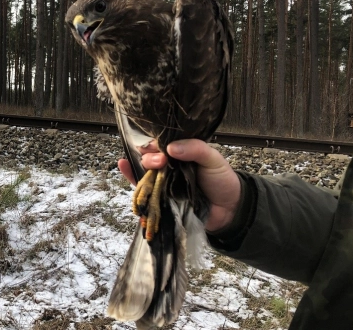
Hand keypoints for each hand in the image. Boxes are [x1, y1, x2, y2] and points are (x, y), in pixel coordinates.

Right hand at [118, 139, 240, 232]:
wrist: (229, 210)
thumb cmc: (222, 181)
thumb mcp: (213, 159)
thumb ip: (195, 149)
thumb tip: (171, 147)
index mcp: (180, 152)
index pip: (162, 142)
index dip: (157, 143)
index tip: (162, 149)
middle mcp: (169, 165)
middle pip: (150, 155)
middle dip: (151, 156)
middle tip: (161, 161)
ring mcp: (163, 181)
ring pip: (144, 169)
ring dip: (140, 165)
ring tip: (149, 165)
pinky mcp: (159, 197)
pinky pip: (142, 187)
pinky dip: (130, 176)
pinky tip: (123, 165)